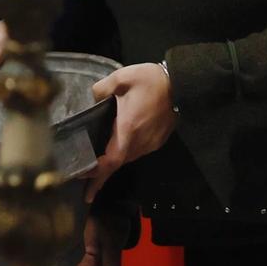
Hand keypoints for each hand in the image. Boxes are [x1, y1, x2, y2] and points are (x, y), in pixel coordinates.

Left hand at [82, 63, 176, 201]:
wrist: (183, 84)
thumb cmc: (151, 80)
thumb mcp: (121, 78)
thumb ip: (101, 89)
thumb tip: (93, 98)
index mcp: (128, 129)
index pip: (110, 161)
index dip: (97, 176)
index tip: (86, 188)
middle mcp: (140, 142)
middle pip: (117, 164)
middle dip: (100, 173)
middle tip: (83, 176)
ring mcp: (151, 143)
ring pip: (128, 158)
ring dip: (113, 162)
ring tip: (96, 163)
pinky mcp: (158, 140)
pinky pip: (137, 151)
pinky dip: (125, 153)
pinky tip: (117, 146)